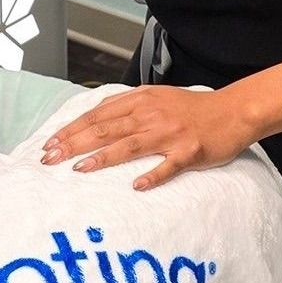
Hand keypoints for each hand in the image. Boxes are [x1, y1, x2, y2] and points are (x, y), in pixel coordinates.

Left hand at [40, 86, 252, 190]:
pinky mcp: (189, 152)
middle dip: (74, 144)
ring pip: (130, 145)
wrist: (232, 111)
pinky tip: (136, 187)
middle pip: (105, 129)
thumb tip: (95, 115)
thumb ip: (126, 105)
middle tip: (49, 159)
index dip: (70, 129)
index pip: (97, 115)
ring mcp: (170, 134)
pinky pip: (168, 166)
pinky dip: (152, 176)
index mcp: (140, 100)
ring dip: (102, 158)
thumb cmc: (192, 108)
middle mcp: (151, 114)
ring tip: (79, 170)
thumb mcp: (155, 96)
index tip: (49, 144)